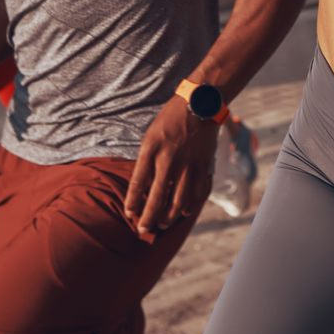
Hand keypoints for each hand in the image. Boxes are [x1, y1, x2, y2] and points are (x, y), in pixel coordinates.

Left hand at [123, 95, 218, 242]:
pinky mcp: (204, 165)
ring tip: (162, 224)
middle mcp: (169, 158)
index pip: (138, 183)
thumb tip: (143, 189)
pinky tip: (183, 212)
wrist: (200, 102)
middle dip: (148, 218)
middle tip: (143, 230)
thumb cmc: (170, 119)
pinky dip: (190, 206)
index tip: (129, 214)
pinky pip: (198, 193)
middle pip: (157, 197)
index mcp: (152, 148)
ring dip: (169, 217)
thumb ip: (147, 161)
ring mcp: (188, 163)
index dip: (133, 202)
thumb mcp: (151, 135)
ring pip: (178, 201)